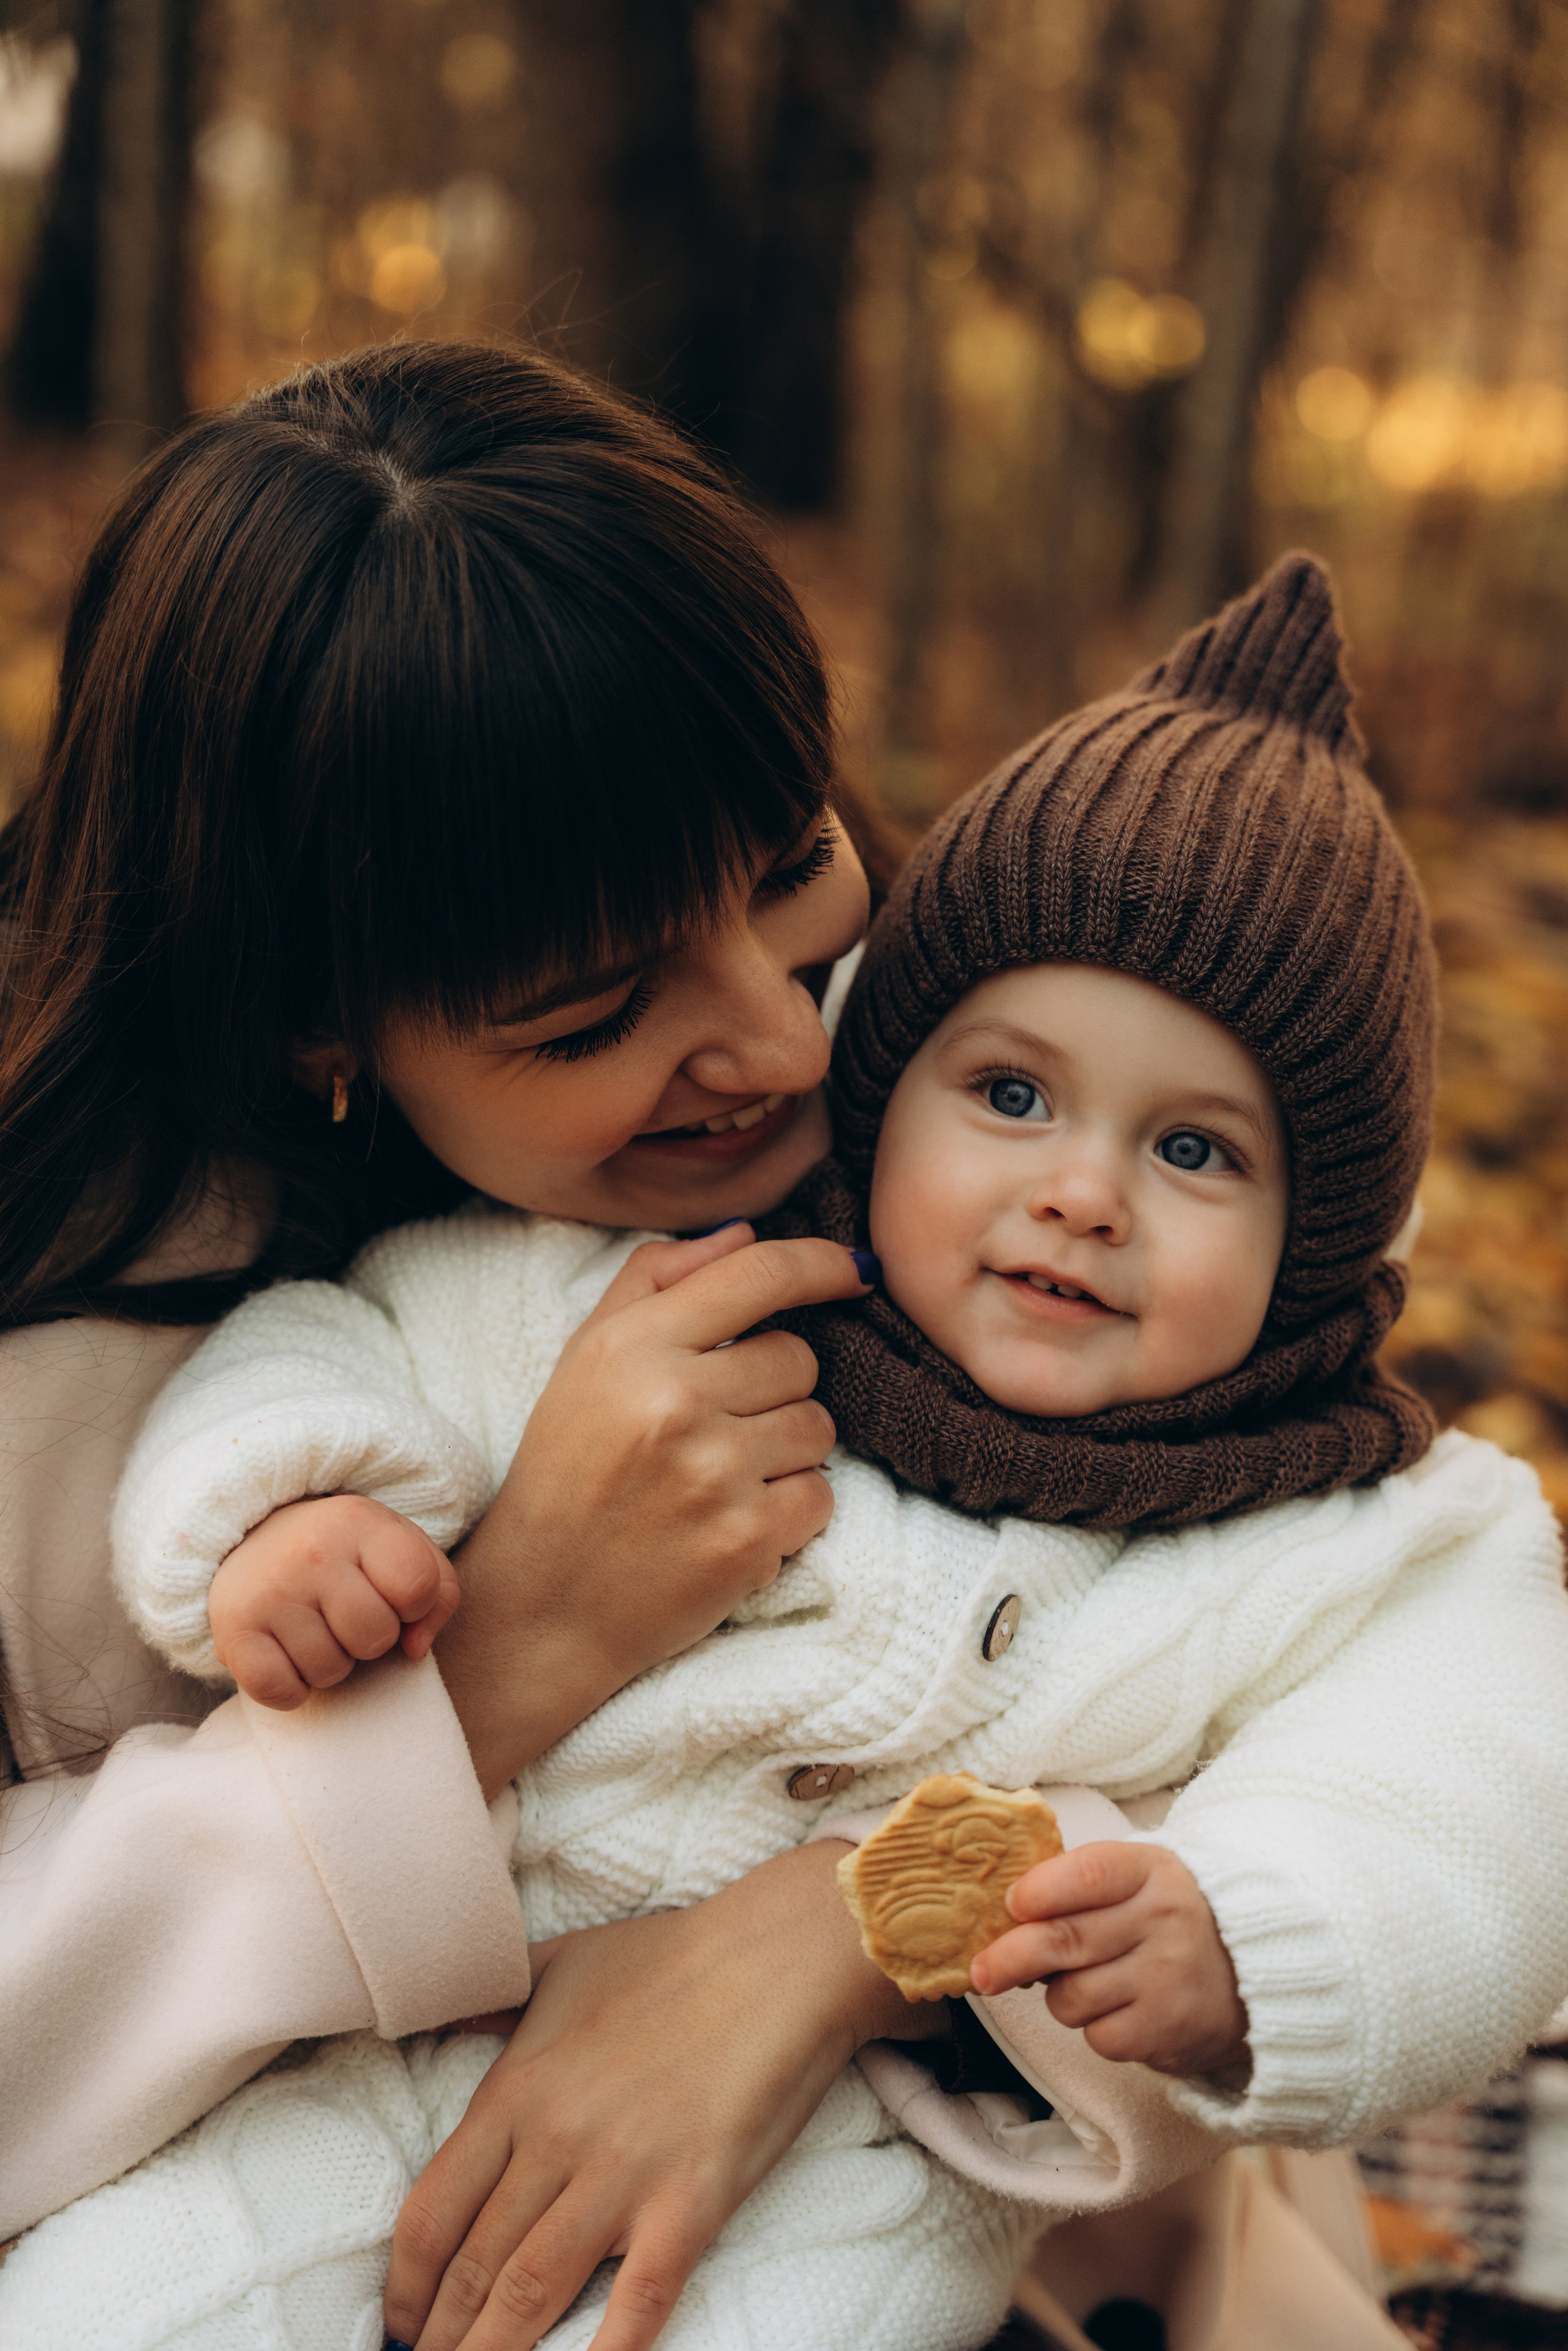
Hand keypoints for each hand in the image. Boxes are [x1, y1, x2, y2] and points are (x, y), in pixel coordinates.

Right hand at [208, 1494, 460, 1708]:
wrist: (254, 1537)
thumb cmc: (346, 1554)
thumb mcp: (400, 1549)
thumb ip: (437, 1594)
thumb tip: (415, 1649)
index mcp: (358, 1522)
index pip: (417, 1586)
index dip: (415, 1604)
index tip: (392, 1592)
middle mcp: (309, 1552)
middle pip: (375, 1636)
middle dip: (372, 1637)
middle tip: (346, 1612)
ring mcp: (267, 1593)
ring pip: (331, 1671)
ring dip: (331, 1661)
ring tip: (314, 1626)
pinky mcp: (232, 1632)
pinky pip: (280, 1692)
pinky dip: (291, 1688)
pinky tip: (286, 1653)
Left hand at [383, 1840, 941, 2350]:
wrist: (779, 1957)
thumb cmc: (670, 1957)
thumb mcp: (559, 1962)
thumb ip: (494, 1997)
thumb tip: (440, 2008)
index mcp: (517, 2089)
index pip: (431, 2213)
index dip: (404, 2284)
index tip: (396, 2322)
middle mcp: (556, 2141)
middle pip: (472, 2268)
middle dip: (438, 2337)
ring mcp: (623, 2178)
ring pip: (531, 2295)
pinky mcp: (689, 2206)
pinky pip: (636, 2304)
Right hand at [435, 1224, 871, 1796]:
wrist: (543, 1604)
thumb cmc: (567, 1470)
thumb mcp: (585, 1359)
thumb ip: (656, 1281)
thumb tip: (744, 1233)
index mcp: (632, 1346)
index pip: (758, 1275)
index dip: (820, 1264)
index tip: (854, 1271)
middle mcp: (674, 1402)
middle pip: (799, 1358)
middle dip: (775, 1388)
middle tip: (718, 1426)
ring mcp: (714, 1474)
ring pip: (818, 1428)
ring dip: (786, 1450)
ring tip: (720, 1477)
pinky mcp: (746, 1541)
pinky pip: (821, 1497)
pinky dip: (790, 1511)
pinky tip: (732, 1521)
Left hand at [969, 1842, 1249, 2078]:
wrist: (1255, 1972)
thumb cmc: (1171, 1918)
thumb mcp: (1140, 1878)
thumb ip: (1079, 1885)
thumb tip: (1005, 1913)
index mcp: (1150, 1871)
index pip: (1088, 1873)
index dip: (1041, 1890)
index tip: (1012, 1904)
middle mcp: (1162, 1921)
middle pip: (1064, 1940)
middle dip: (1009, 1957)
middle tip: (981, 1971)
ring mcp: (1167, 1978)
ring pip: (1071, 1997)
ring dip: (1061, 1996)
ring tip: (1091, 1983)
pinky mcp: (1167, 2031)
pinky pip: (1098, 2037)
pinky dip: (1096, 2029)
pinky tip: (1121, 2010)